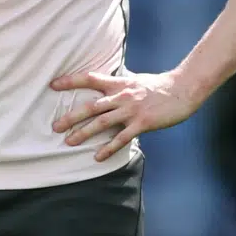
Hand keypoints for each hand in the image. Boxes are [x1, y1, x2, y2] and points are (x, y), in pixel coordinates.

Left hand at [50, 70, 201, 161]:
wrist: (182, 89)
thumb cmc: (157, 86)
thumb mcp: (134, 80)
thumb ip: (118, 84)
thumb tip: (104, 85)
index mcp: (118, 83)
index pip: (89, 78)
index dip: (70, 81)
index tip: (53, 85)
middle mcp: (121, 96)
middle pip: (91, 106)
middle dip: (71, 116)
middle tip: (55, 126)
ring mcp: (131, 110)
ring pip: (103, 122)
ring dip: (84, 133)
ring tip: (69, 142)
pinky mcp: (143, 123)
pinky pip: (122, 137)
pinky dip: (109, 148)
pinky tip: (97, 157)